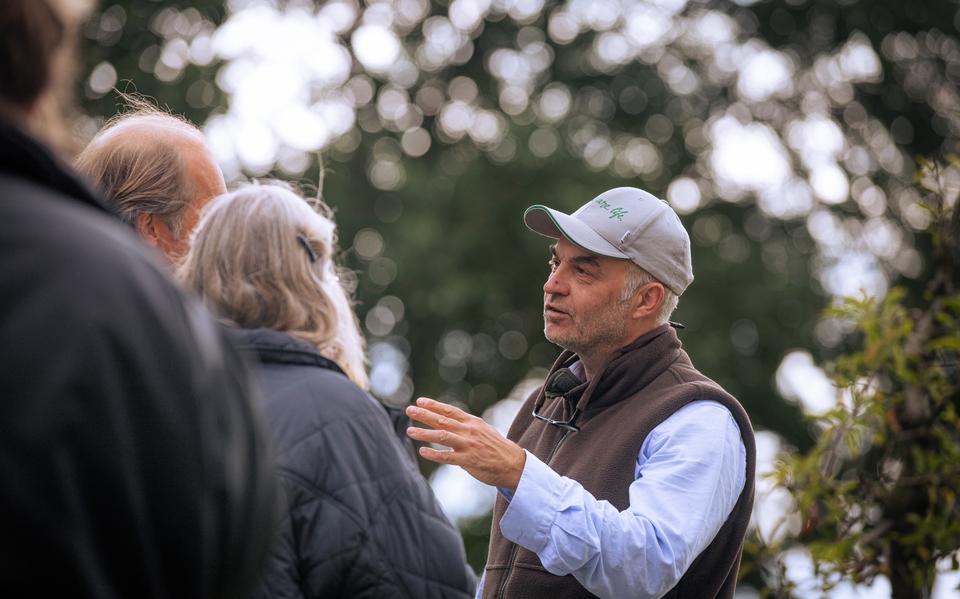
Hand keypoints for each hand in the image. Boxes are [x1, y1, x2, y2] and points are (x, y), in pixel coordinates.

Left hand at [406, 397, 525, 490]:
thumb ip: (465, 426)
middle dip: (424, 415)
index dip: (434, 405)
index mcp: (472, 422)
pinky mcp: (468, 460)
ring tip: (410, 431)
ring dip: (424, 433)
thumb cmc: (496, 447)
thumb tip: (448, 422)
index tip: (419, 401)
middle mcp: (469, 431)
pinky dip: (434, 454)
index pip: (450, 410)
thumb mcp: (482, 430)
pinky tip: (422, 451)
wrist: (513, 464)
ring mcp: (468, 445)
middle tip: (409, 410)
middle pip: (442, 420)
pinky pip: (447, 456)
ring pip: (442, 436)